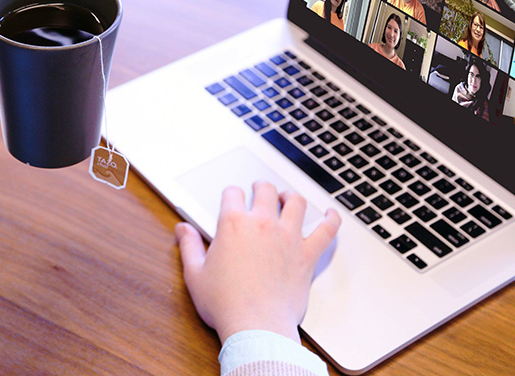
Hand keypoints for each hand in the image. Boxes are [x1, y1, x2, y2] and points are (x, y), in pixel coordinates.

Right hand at [175, 182, 340, 343]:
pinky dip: (332, 219)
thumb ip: (189, 246)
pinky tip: (332, 214)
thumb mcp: (195, 274)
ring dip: (291, 196)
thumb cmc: (225, 304)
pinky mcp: (307, 254)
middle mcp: (262, 224)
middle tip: (260, 191)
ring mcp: (288, 237)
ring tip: (288, 198)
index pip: (232, 193)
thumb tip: (182, 229)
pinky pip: (326, 230)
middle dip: (261, 188)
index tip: (232, 199)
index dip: (231, 194)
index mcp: (233, 224)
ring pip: (296, 202)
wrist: (256, 327)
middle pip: (265, 190)